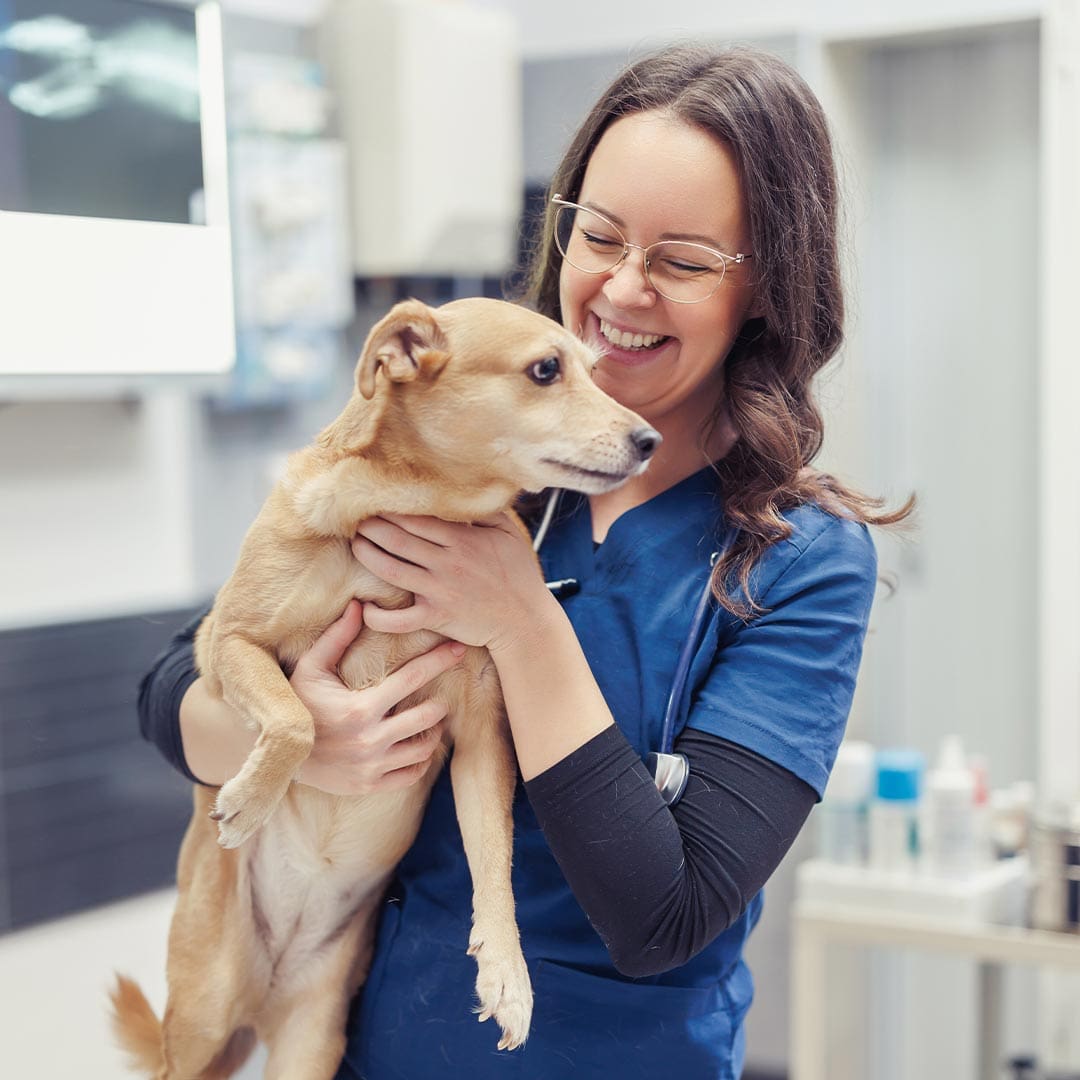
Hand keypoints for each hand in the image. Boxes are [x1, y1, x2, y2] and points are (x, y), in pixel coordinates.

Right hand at [290, 600, 465, 794]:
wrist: (278, 755)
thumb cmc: (297, 704)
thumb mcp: (311, 669)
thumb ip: (337, 638)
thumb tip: (358, 605)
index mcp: (360, 708)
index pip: (412, 678)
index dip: (438, 660)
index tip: (458, 650)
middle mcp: (370, 739)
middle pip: (427, 717)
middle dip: (440, 704)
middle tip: (441, 697)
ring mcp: (371, 766)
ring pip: (423, 749)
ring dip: (433, 732)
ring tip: (431, 721)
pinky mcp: (369, 786)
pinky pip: (411, 775)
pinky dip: (421, 761)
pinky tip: (418, 747)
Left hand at [350, 513, 549, 652]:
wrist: (525, 620)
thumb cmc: (518, 575)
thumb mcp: (508, 534)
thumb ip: (485, 511)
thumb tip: (466, 491)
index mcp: (462, 539)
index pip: (417, 518)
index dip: (391, 509)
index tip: (376, 502)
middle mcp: (447, 562)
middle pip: (397, 539)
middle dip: (372, 527)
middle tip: (356, 520)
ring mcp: (439, 591)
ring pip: (391, 570)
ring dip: (367, 556)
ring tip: (356, 545)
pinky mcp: (437, 618)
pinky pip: (400, 619)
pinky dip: (379, 615)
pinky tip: (365, 607)